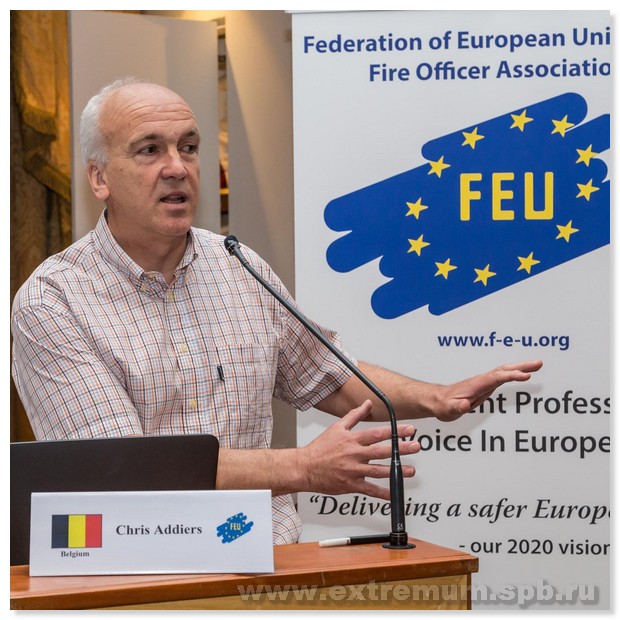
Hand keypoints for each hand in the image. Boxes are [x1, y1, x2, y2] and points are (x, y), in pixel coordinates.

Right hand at [300, 400, 419, 499]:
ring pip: (379, 471)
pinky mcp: (350, 485)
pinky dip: (382, 493)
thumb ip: (354, 415)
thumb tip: (367, 403)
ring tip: (410, 470)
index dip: (395, 431)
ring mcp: (353, 471)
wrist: (305, 468)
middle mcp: (354, 454)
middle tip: (415, 447)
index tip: (409, 430)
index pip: (377, 433)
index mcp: (352, 440)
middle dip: (401, 449)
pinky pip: (369, 490)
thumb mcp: (337, 427)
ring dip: (396, 471)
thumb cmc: (320, 448)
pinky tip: (393, 493)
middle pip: (382, 451)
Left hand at [433, 359, 542, 421]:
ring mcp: (484, 381)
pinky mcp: (485, 385)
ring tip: (537, 365)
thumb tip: (465, 405)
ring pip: (505, 371)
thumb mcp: (449, 409)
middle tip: (539, 363)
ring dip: (520, 367)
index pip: (497, 378)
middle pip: (504, 370)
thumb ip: (457, 408)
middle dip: (521, 366)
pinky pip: (503, 377)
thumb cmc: (444, 405)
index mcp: (476, 384)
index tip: (525, 376)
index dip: (511, 376)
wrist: (437, 400)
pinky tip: (523, 374)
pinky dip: (514, 373)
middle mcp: (482, 380)